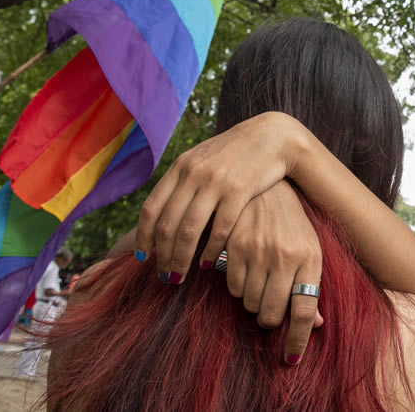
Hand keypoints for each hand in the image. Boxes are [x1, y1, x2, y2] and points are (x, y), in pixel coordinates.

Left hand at [135, 111, 307, 282]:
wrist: (272, 137)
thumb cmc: (236, 153)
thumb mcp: (203, 159)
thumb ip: (183, 180)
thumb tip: (163, 209)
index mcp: (180, 166)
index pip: (151, 208)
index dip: (143, 236)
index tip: (142, 257)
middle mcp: (193, 173)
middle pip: (167, 224)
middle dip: (162, 256)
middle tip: (163, 277)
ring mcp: (215, 182)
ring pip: (189, 231)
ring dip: (181, 258)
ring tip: (179, 277)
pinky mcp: (239, 191)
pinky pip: (219, 228)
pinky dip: (211, 250)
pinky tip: (208, 263)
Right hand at [225, 180, 323, 363]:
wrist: (268, 186)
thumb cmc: (293, 223)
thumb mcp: (311, 249)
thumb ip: (311, 285)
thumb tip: (316, 326)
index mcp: (309, 258)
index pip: (303, 312)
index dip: (297, 340)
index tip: (292, 359)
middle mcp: (284, 257)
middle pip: (271, 314)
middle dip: (270, 319)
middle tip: (270, 308)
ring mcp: (258, 251)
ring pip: (249, 303)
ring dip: (254, 302)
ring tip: (259, 282)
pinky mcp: (234, 246)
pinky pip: (232, 287)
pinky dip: (238, 288)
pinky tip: (245, 271)